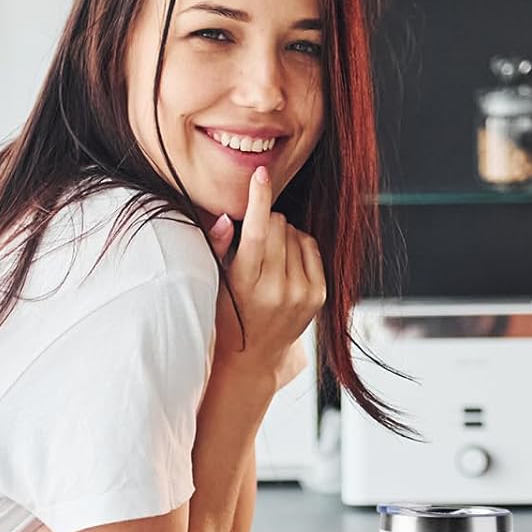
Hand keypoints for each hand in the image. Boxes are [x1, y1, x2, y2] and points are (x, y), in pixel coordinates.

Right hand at [211, 166, 324, 387]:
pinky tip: (284, 263)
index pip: (256, 232)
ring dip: (281, 235)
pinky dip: (297, 245)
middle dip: (264, 222)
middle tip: (254, 244)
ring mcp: (300, 293)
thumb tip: (227, 216)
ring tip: (268, 260)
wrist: (253, 356)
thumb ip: (217, 247)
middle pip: (277, 225)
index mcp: (246, 284)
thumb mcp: (213, 283)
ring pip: (294, 232)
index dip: (258, 199)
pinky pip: (310, 246)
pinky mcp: (318, 295)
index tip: (261, 174)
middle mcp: (276, 290)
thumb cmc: (227, 314)